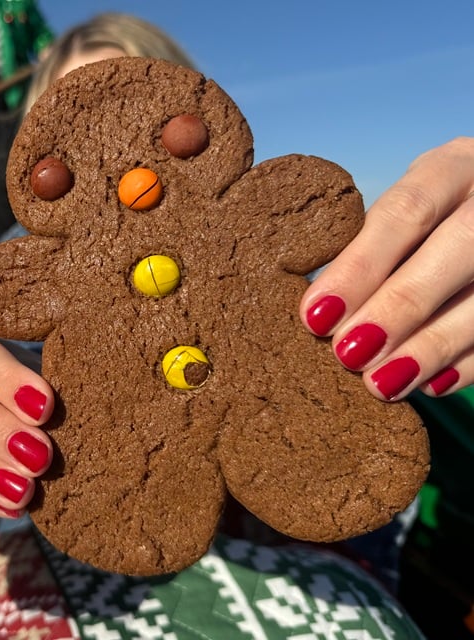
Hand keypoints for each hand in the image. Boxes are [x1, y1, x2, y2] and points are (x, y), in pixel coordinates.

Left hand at [301, 136, 473, 400]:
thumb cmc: (430, 224)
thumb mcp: (406, 215)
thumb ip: (367, 248)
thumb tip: (316, 310)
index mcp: (454, 167)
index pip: (407, 209)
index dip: (360, 265)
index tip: (316, 314)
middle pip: (459, 244)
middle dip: (399, 304)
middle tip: (348, 353)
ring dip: (431, 344)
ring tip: (380, 382)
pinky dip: (467, 363)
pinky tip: (428, 385)